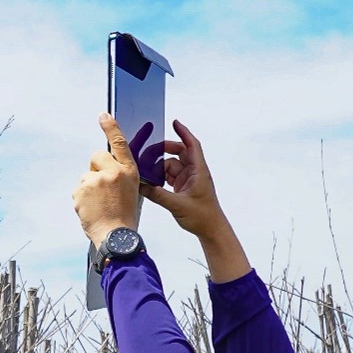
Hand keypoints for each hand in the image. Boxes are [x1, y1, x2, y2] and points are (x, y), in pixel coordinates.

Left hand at [71, 112, 144, 248]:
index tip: (103, 115)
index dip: (111, 127)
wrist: (116, 235)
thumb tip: (102, 169)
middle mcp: (114, 172)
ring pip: (86, 176)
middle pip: (96, 156)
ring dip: (88, 188)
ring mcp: (97, 180)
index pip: (120, 143)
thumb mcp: (130, 190)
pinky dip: (81, 199)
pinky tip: (91, 209)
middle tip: (101, 188)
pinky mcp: (83, 189)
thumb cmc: (124, 216)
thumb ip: (118, 176)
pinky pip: (78, 189)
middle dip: (95, 168)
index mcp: (129, 171)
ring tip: (99, 205)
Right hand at [143, 121, 226, 239]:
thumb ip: (157, 195)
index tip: (174, 123)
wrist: (211, 229)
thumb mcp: (177, 205)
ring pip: (172, 166)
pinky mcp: (184, 188)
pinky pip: (171, 177)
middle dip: (165, 151)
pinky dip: (162, 178)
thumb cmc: (203, 216)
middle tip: (151, 152)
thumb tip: (141, 186)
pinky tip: (153, 183)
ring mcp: (189, 180)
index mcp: (198, 171)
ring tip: (148, 173)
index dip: (183, 133)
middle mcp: (194, 172)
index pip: (192, 145)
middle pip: (179, 153)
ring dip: (161, 168)